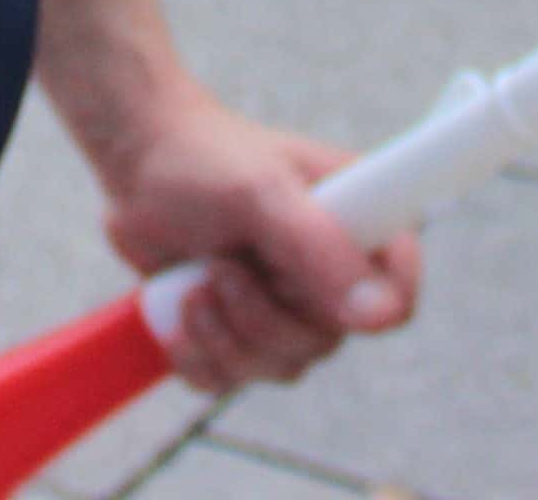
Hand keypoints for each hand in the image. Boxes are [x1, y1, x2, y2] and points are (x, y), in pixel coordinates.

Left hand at [84, 84, 417, 393]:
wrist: (138, 162)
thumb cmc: (203, 158)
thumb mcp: (261, 193)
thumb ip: (320, 250)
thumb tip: (378, 315)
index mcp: (357, 222)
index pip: (399, 291)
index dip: (370, 310)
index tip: (304, 294)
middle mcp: (330, 268)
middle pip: (325, 342)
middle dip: (259, 317)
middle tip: (221, 268)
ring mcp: (285, 303)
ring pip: (278, 366)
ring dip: (223, 334)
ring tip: (194, 283)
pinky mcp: (240, 328)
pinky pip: (232, 378)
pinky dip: (197, 354)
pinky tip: (178, 309)